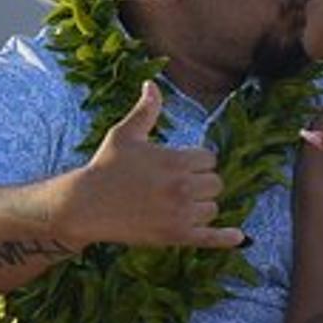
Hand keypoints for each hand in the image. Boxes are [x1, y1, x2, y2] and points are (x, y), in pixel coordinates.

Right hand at [60, 82, 244, 250]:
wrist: (85, 206)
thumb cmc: (105, 167)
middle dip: (200, 183)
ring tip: (176, 204)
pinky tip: (238, 237)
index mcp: (175, 160)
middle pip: (215, 183)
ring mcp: (180, 214)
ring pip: (212, 208)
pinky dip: (225, 238)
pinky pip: (209, 238)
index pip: (209, 159)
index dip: (196, 161)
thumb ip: (146, 110)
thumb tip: (152, 84)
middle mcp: (182, 187)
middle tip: (177, 185)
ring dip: (200, 206)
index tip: (180, 166)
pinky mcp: (175, 237)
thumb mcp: (124, 134)